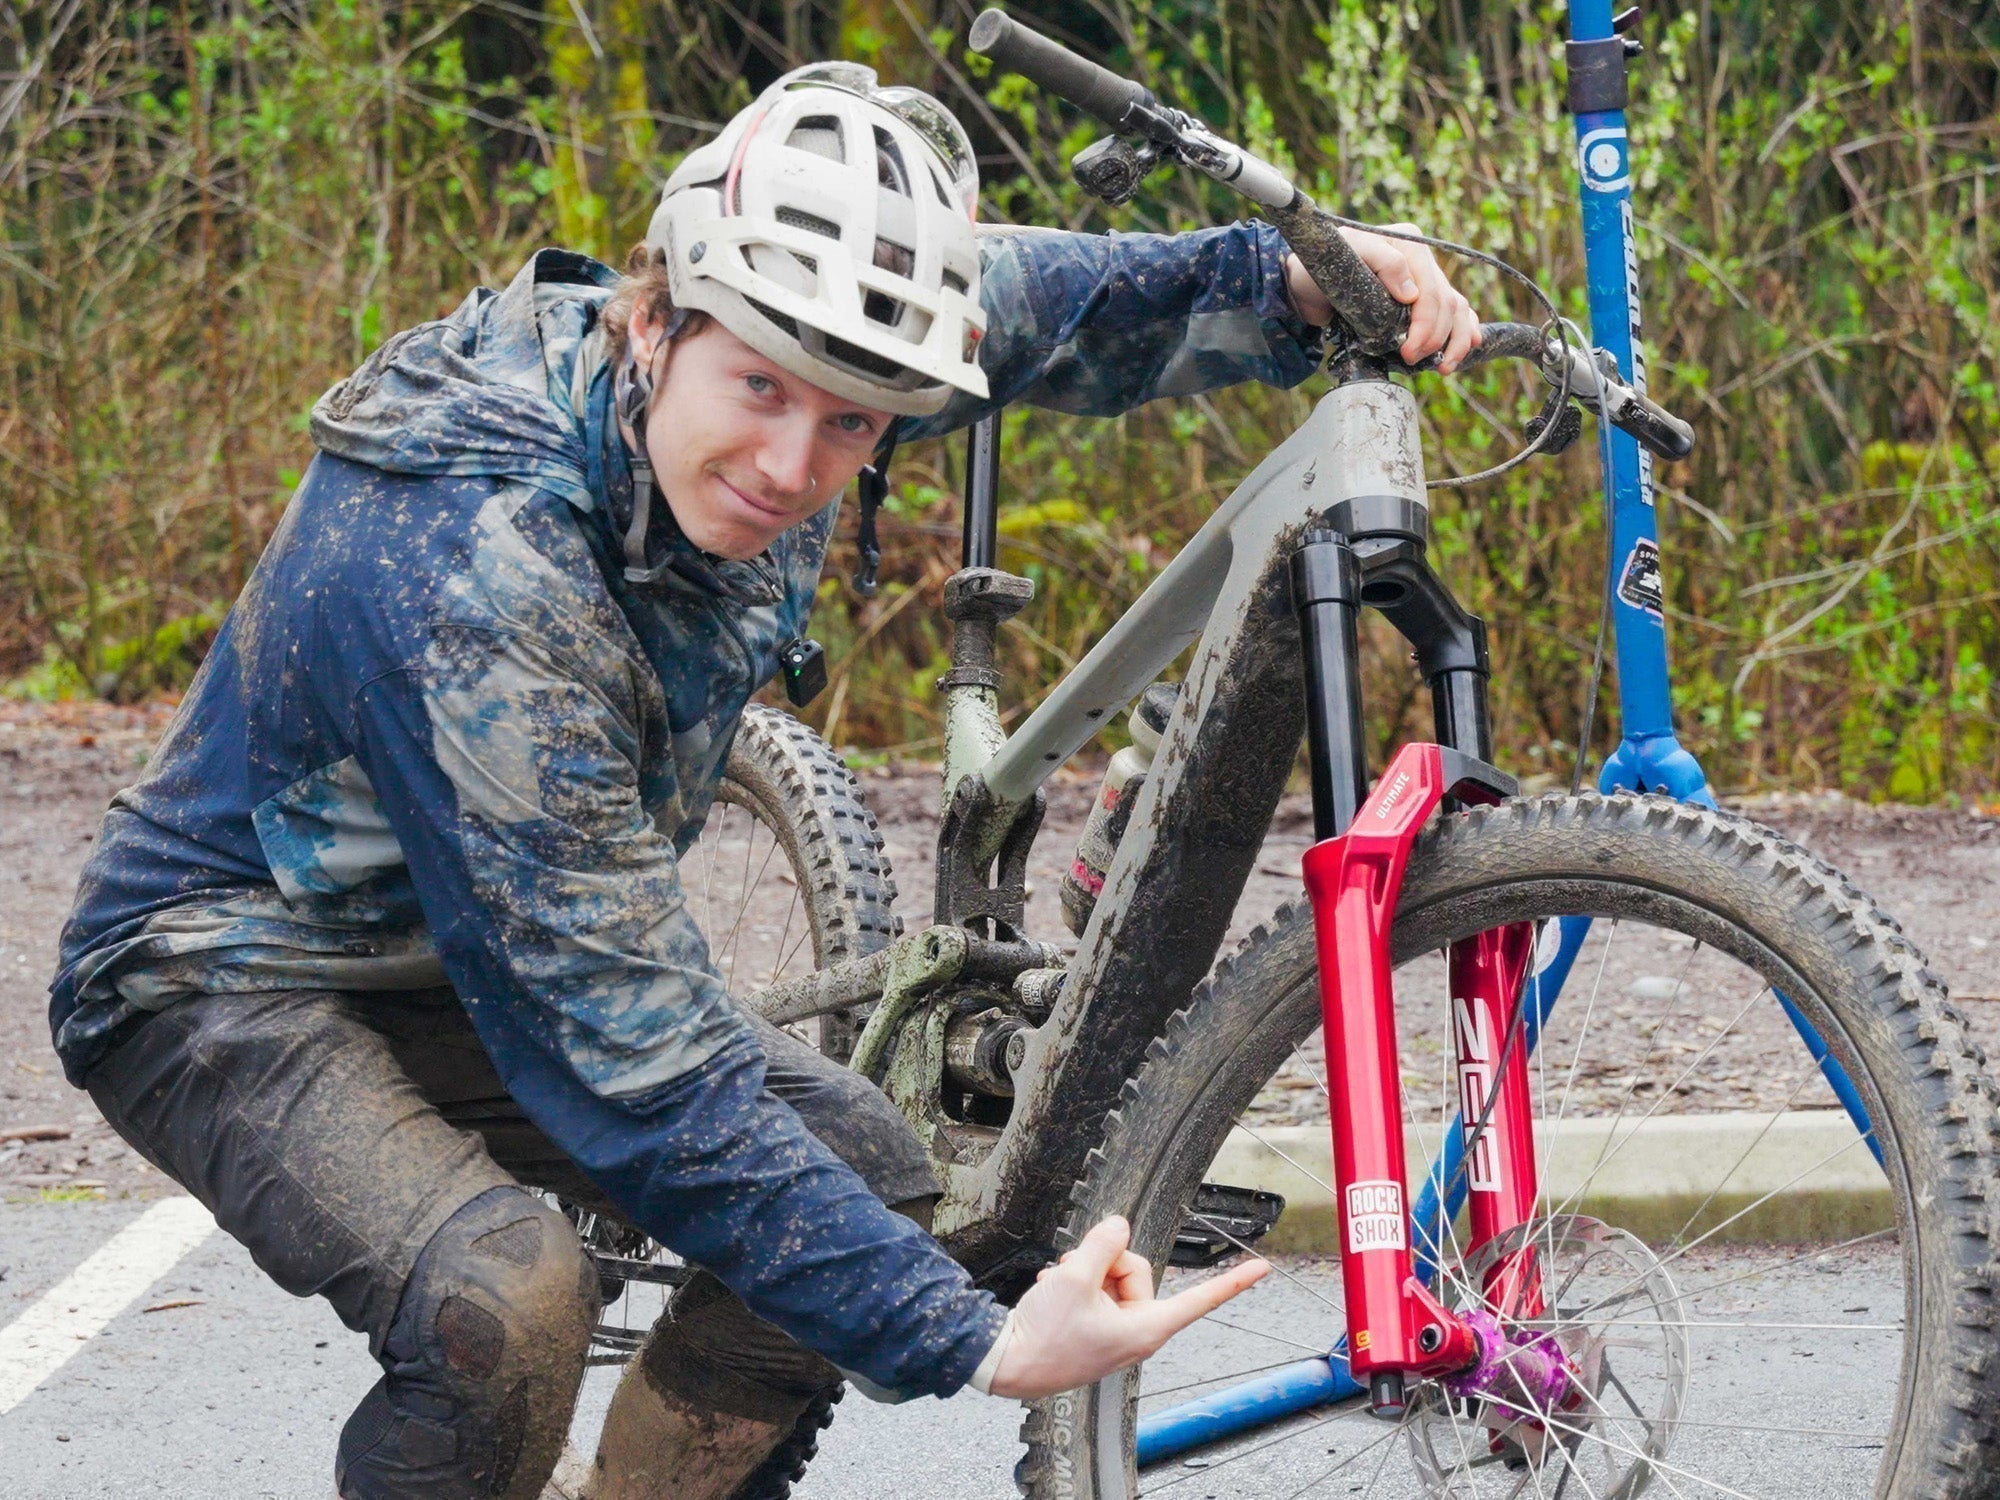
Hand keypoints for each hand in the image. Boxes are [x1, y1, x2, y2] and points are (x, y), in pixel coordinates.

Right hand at [985, 1215, 1269, 1400]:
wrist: (1006, 1362)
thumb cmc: (1043, 1334)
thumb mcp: (1074, 1277)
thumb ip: (1103, 1245)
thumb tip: (1120, 1225)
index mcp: (1145, 1327)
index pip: (1200, 1299)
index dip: (1233, 1281)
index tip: (1264, 1268)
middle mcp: (1137, 1330)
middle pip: (1138, 1270)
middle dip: (1105, 1261)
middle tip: (1075, 1272)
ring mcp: (1117, 1331)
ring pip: (1114, 1275)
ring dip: (1084, 1271)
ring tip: (1060, 1286)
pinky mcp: (1098, 1329)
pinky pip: (1098, 1289)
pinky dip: (1075, 1284)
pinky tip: (1054, 1293)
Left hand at [1285, 225, 1481, 372]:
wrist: (1308, 283)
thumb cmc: (1323, 265)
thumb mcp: (1347, 254)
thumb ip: (1382, 262)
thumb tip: (1411, 293)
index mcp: (1409, 242)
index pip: (1431, 288)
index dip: (1425, 324)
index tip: (1409, 352)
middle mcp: (1422, 258)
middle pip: (1446, 302)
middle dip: (1435, 338)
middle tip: (1413, 362)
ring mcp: (1425, 278)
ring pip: (1456, 309)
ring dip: (1456, 340)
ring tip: (1445, 367)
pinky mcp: (1423, 298)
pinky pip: (1456, 313)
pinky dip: (1464, 331)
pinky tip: (1468, 347)